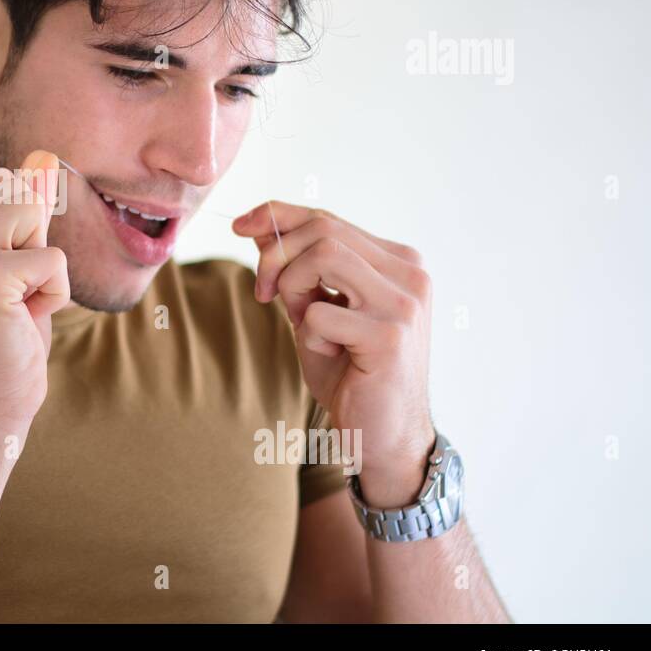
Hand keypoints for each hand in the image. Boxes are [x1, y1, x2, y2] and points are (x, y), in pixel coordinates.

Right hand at [0, 150, 70, 428]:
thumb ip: (21, 210)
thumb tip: (44, 157)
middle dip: (34, 242)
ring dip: (44, 266)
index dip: (22, 231)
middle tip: (11, 297)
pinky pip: (52, 258)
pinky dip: (54, 294)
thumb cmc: (3, 341)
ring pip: (34, 214)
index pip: (0, 184)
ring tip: (17, 306)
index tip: (0, 283)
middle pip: (18, 191)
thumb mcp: (13, 263)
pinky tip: (23, 322)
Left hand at [233, 201, 435, 500]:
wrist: (382, 434)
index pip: (329, 220)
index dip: (278, 216)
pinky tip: (331, 357)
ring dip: (293, 289)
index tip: (240, 225)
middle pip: (323, 231)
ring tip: (302, 325)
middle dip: (276, 256)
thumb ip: (296, 270)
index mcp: (397, 262)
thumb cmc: (350, 373)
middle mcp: (410, 273)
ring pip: (323, 257)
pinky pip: (321, 314)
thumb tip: (258, 227)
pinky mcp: (390, 335)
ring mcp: (405, 302)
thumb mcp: (315, 310)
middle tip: (262, 293)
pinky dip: (309, 335)